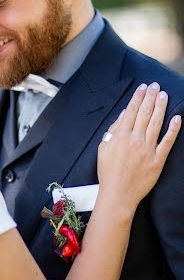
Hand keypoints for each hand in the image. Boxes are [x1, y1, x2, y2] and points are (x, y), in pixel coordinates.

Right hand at [97, 82, 180, 214]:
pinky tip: (177, 118)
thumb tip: (124, 115)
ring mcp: (148, 150)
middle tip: (156, 85)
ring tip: (164, 95)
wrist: (118, 194)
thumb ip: (113, 130)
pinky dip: (173, 129)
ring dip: (161, 107)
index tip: (143, 87)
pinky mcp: (158, 160)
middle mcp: (135, 140)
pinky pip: (167, 142)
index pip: (131, 111)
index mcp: (120, 136)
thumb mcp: (103, 148)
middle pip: (145, 114)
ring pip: (156, 123)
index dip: (138, 97)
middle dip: (150, 97)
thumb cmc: (107, 172)